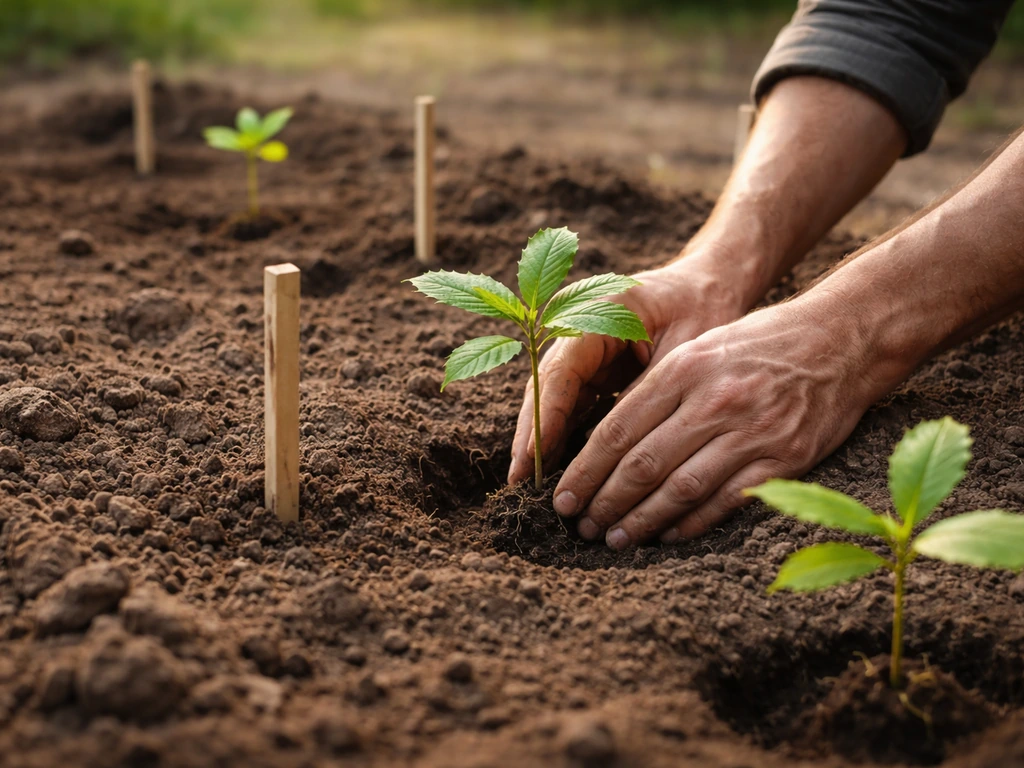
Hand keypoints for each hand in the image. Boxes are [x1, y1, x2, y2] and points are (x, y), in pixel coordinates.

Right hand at [507, 253, 746, 486]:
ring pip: (553, 400)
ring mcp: (580, 350)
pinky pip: (571, 405)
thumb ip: (646, 393)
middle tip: (519, 482)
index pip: (558, 373)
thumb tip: (616, 447)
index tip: (530, 460)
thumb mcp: (682, 351)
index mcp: (593, 311)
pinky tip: (557, 470)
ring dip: (543, 441)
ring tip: (530, 485)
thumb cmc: (703, 306)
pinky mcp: (592, 368)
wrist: (712, 283)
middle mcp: (575, 328)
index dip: (543, 419)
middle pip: (545, 388)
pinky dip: (564, 436)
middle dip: (532, 436)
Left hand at [550, 296, 896, 548]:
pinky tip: (666, 536)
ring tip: (613, 538)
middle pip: (642, 464)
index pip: (618, 430)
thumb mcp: (700, 348)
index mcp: (684, 369)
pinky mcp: (783, 459)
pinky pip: (726, 502)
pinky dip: (691, 524)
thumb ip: (657, 390)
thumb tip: (607, 444)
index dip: (585, 470)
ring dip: (640, 520)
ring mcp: (750, 432)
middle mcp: (713, 400)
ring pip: (679, 489)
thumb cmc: (759, 345)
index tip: (563, 496)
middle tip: (580, 526)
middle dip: (604, 501)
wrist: (840, 340)